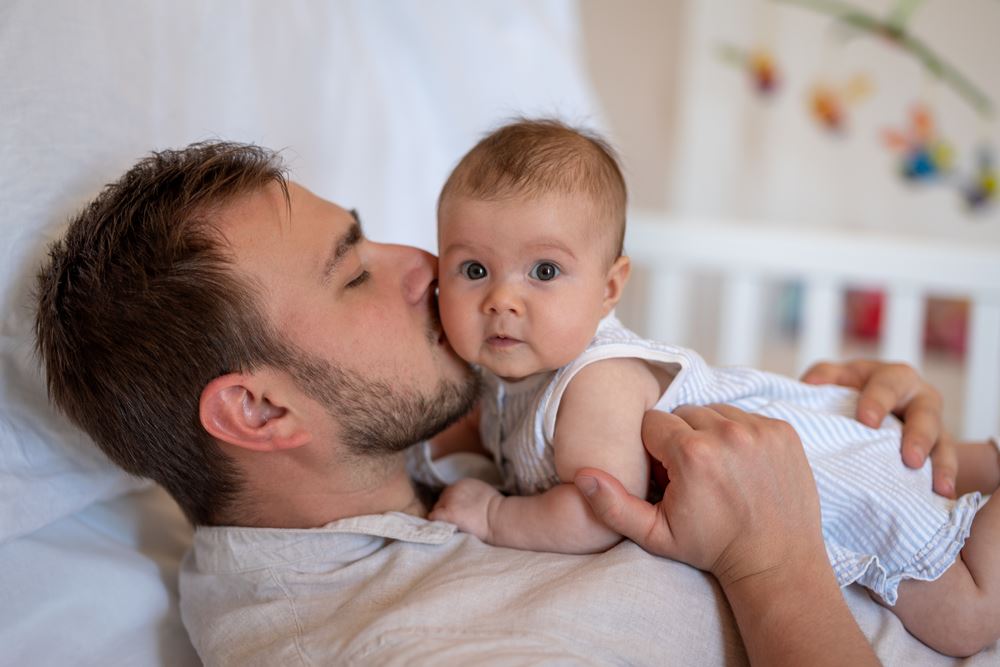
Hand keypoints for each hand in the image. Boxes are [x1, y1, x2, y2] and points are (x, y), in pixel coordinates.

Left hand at [428, 478, 500, 541]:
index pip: (448, 495)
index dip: (451, 506)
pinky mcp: (448, 513)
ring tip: (452, 527)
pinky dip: (435, 523)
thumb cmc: (497, 511)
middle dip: (445, 511)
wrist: (499, 518)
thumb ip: (469, 496)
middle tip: (456, 523)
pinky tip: (443, 529)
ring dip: (442, 518)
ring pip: (436, 510)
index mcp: (462, 483)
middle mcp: (453, 489)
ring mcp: (449, 501)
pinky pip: (433, 518)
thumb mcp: (482, 494)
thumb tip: (464, 505)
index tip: (458, 515)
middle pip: (441, 502)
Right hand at [575, 405, 823, 586]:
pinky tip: (742, 467)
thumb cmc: (712, 549)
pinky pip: (746, 416)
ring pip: (714, 411)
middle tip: (693, 476)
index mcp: (692, 453)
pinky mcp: (783, 431)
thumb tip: (582, 475)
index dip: (655, 451)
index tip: (670, 477)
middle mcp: (727, 433)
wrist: (776, 562)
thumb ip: (612, 504)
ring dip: (710, 433)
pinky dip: (740, 435)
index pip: (653, 423)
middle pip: (683, 413)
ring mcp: (759, 430)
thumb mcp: (655, 535)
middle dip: (681, 439)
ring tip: (717, 470)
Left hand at [801, 359, 955, 496]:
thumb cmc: (849, 391)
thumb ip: (823, 378)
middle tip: (911, 459)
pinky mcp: (939, 451)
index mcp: (891, 378)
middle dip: (919, 436)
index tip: (866, 421)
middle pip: (926, 413)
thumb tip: (811, 385)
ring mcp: (933, 426)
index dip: (877, 401)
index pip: (887, 385)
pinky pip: (947, 466)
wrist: (869, 412)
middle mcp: (918, 399)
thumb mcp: (835, 379)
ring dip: (941, 464)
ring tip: (938, 486)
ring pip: (944, 442)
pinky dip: (946, 480)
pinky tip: (944, 498)